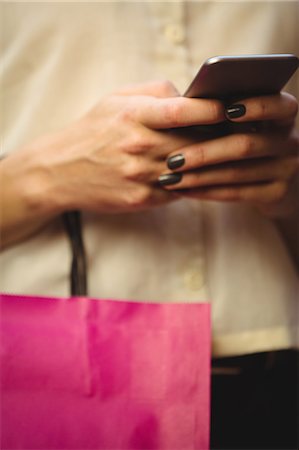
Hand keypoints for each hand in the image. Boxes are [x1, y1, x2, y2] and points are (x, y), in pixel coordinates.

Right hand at [1, 81, 225, 246]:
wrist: (60, 172)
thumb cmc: (91, 131)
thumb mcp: (115, 99)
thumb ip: (155, 92)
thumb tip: (190, 97)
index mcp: (132, 116)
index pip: (181, 111)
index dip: (211, 109)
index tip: (229, 108)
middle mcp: (137, 147)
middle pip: (194, 142)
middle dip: (217, 138)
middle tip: (234, 133)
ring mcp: (140, 176)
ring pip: (191, 170)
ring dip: (208, 163)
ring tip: (220, 155)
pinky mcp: (141, 199)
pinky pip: (178, 191)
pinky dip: (190, 183)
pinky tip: (195, 174)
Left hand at [159, 92, 298, 217]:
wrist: (271, 182)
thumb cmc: (244, 139)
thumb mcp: (243, 124)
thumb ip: (226, 111)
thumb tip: (190, 103)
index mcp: (284, 114)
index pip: (279, 105)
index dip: (255, 106)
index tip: (226, 110)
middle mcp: (291, 141)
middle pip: (245, 144)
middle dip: (204, 153)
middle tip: (172, 160)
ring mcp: (287, 169)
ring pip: (237, 172)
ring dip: (199, 176)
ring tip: (169, 178)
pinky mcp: (277, 193)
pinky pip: (237, 193)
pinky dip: (207, 191)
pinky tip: (184, 190)